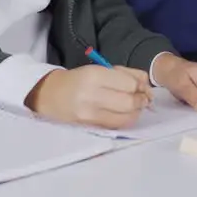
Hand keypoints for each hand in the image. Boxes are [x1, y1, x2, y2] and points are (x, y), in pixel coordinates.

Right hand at [26, 65, 151, 129]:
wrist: (50, 95)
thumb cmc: (78, 79)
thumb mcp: (100, 69)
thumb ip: (126, 74)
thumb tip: (147, 85)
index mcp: (94, 75)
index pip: (129, 84)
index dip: (140, 86)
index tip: (142, 86)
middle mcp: (91, 95)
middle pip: (129, 102)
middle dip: (141, 101)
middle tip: (143, 98)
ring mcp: (90, 114)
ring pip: (126, 117)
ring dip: (136, 112)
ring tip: (135, 107)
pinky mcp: (90, 127)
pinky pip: (117, 126)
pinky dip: (126, 120)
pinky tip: (124, 114)